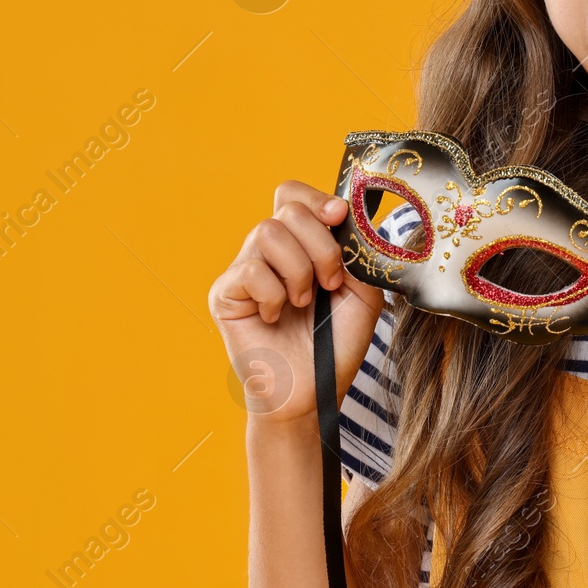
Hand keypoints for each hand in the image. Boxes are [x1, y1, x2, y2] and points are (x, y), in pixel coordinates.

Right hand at [209, 181, 385, 425]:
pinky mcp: (224, 294)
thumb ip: (358, 252)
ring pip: (267, 232)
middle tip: (329, 285)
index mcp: (300, 244)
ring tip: (302, 304)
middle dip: (320, 245)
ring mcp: (244, 270)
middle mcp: (268, 251)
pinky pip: (250, 270)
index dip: (316, 198)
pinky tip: (276, 317)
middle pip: (287, 209)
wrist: (313, 392)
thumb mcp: (363, 293)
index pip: (294, 195)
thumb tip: (346, 216)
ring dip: (299, 271)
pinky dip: (274, 295)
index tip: (339, 217)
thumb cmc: (335, 345)